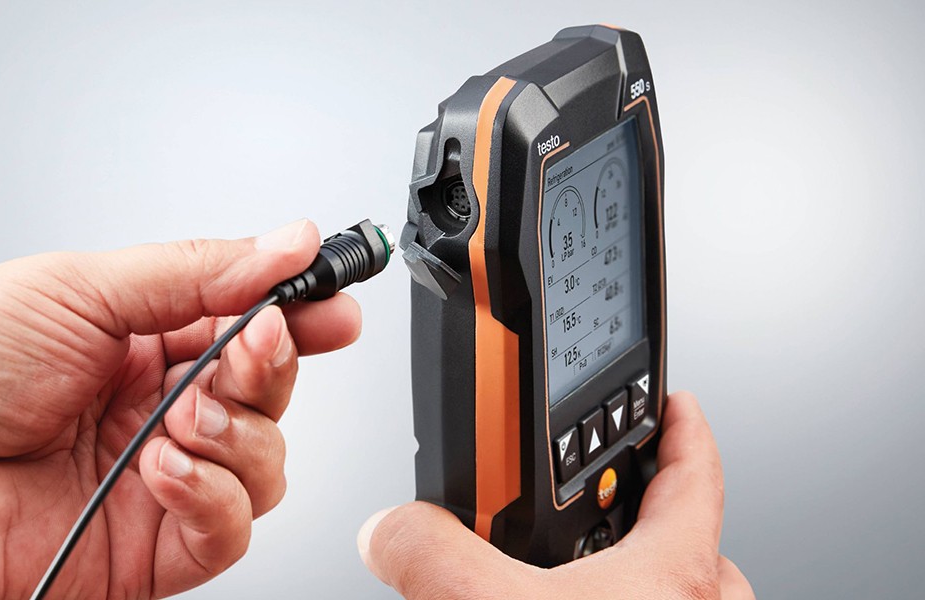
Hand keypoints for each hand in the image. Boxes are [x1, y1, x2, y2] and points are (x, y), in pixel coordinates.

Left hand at [0, 219, 361, 598]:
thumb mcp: (81, 290)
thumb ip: (198, 271)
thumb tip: (288, 244)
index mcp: (148, 343)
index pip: (253, 326)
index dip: (303, 316)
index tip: (335, 304)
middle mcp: (164, 410)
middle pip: (272, 392)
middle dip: (274, 366)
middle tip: (254, 345)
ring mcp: (166, 481)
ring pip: (268, 462)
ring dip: (237, 434)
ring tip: (178, 418)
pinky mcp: (156, 548)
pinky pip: (231, 528)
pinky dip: (212, 496)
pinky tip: (164, 469)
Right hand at [358, 392, 753, 598]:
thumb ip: (431, 554)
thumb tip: (390, 528)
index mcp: (679, 574)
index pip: (695, 470)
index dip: (681, 425)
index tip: (676, 401)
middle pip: (674, 539)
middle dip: (618, 520)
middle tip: (570, 513)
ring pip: (658, 597)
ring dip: (608, 586)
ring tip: (544, 585)